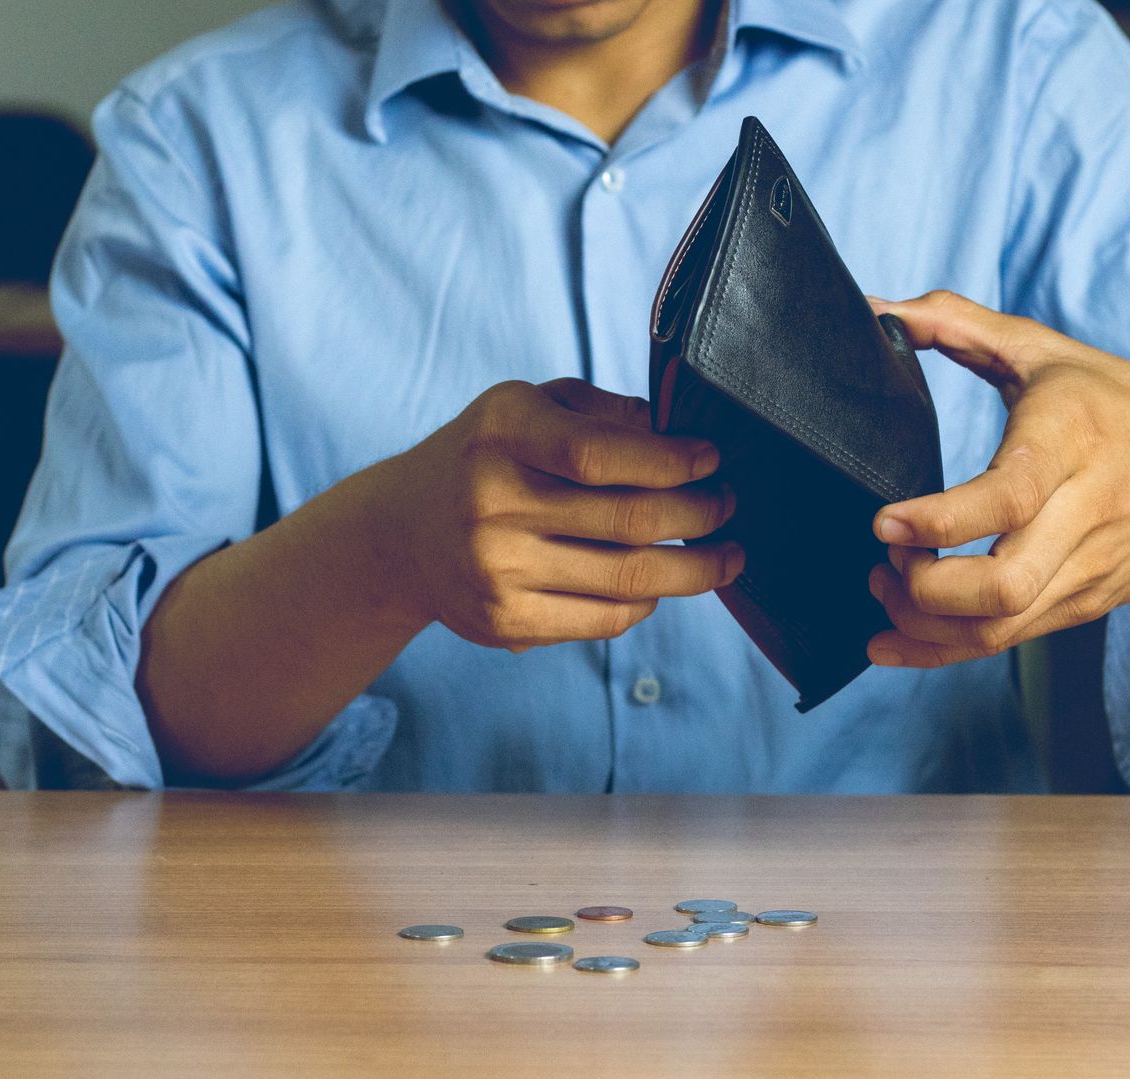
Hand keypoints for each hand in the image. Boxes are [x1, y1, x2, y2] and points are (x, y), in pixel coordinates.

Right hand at [380, 378, 742, 649]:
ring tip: (726, 556)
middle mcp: (492, 500)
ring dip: (695, 570)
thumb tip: (679, 431)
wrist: (400, 533)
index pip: (601, 454)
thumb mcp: (529, 407)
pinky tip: (662, 585)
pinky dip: (648, 601)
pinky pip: (606, 618)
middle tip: (729, 507)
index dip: (671, 461)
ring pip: (630, 579)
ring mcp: (496, 567)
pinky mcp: (505, 620)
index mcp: (502, 432)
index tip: (711, 459)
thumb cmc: (486, 457)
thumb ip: (602, 413)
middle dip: (700, 515)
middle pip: (630, 520)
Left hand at [863, 291, 1129, 667]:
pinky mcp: (1087, 604)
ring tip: (885, 588)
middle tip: (886, 558)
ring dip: (926, 623)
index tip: (884, 521)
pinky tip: (896, 635)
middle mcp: (1087, 513)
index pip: (1009, 497)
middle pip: (1006, 584)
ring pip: (1002, 627)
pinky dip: (944, 648)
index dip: (941, 522)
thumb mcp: (1045, 349)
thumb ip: (958, 323)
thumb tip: (879, 309)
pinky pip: (1008, 642)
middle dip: (926, 588)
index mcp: (1073, 440)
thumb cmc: (1115, 401)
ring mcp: (1089, 568)